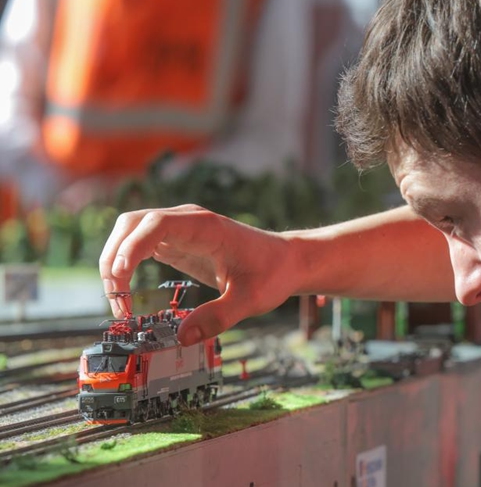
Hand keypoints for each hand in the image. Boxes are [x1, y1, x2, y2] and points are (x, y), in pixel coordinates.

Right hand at [99, 204, 299, 344]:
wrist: (286, 260)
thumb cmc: (272, 274)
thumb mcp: (251, 300)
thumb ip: (218, 318)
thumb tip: (182, 338)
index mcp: (206, 227)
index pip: (156, 223)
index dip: (132, 246)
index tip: (122, 278)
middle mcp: (188, 221)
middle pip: (132, 223)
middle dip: (114, 258)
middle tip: (117, 301)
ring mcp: (180, 228)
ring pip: (130, 231)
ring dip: (115, 261)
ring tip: (119, 301)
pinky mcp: (177, 241)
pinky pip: (140, 243)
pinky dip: (126, 263)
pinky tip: (127, 291)